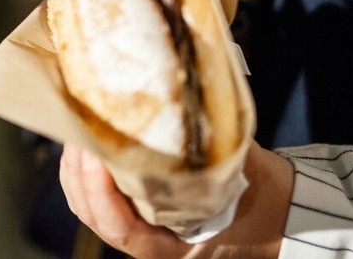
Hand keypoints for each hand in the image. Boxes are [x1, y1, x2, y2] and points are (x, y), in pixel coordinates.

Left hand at [58, 140, 292, 258]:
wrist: (275, 208)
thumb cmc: (259, 195)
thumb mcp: (238, 173)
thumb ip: (202, 151)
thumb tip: (175, 107)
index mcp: (169, 249)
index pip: (119, 228)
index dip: (99, 192)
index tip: (95, 154)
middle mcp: (146, 243)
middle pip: (92, 214)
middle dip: (79, 171)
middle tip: (78, 129)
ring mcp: (136, 227)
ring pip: (87, 204)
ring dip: (76, 167)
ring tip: (76, 128)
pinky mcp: (131, 209)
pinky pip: (96, 193)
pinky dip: (85, 168)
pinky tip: (86, 138)